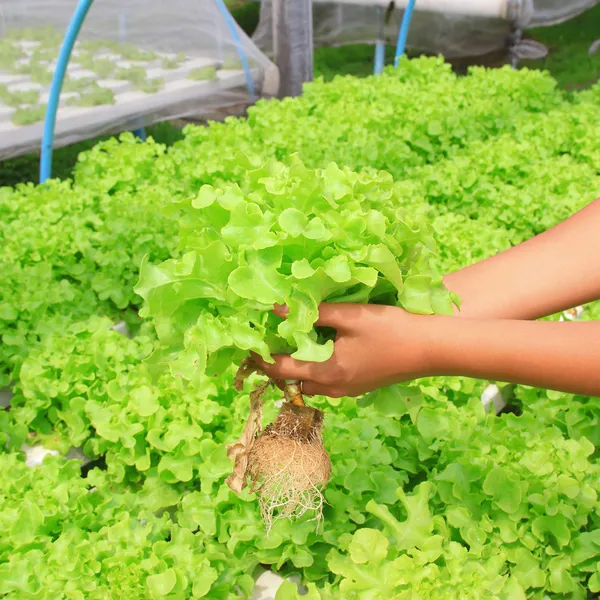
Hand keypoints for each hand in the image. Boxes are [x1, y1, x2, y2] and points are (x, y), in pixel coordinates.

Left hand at [252, 303, 434, 397]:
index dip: (261, 357)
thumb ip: (314, 313)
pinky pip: (326, 382)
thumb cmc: (390, 330)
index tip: (248, 343)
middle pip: (293, 382)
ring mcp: (347, 391)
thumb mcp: (349, 316)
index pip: (280, 370)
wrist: (430, 350)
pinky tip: (321, 347)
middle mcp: (333, 388)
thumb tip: (278, 308)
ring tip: (292, 341)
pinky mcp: (359, 387)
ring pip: (310, 383)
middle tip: (269, 339)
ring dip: (297, 367)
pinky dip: (315, 368)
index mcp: (326, 372)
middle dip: (277, 364)